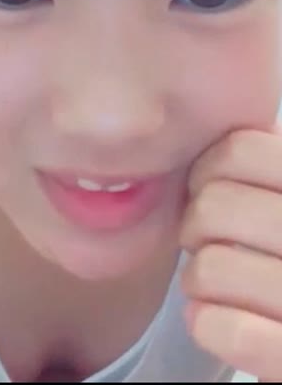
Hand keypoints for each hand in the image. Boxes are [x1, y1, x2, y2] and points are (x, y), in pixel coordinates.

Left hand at [180, 127, 281, 380]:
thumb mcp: (281, 195)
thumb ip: (267, 166)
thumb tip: (212, 138)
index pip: (239, 150)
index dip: (207, 170)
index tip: (209, 190)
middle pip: (214, 205)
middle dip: (194, 227)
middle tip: (206, 243)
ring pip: (210, 268)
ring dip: (196, 279)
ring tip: (213, 285)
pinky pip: (223, 328)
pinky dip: (206, 323)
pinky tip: (215, 321)